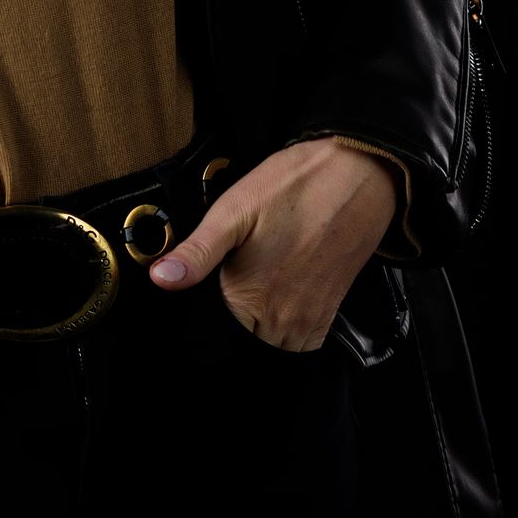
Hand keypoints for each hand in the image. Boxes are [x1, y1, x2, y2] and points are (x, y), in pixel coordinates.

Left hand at [147, 138, 400, 349]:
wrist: (358, 174)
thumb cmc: (292, 187)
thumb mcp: (232, 211)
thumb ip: (197, 253)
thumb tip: (159, 280)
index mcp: (251, 299)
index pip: (216, 332)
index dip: (204, 312)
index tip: (209, 284)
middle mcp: (283, 320)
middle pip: (244, 341)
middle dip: (231, 320)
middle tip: (234, 274)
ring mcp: (310, 320)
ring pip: (272, 343)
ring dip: (258, 325)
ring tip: (256, 280)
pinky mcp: (330, 311)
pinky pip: (301, 340)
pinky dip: (285, 327)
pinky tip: (277, 289)